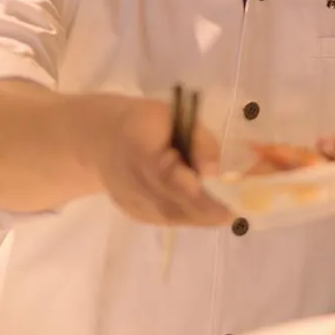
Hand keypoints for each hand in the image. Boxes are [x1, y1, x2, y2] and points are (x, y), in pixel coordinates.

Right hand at [77, 95, 230, 226]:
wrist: (104, 140)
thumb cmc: (145, 122)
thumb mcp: (172, 115)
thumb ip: (197, 139)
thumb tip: (216, 170)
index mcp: (138, 147)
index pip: (163, 174)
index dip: (189, 189)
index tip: (215, 195)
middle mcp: (129, 178)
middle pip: (167, 201)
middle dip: (201, 209)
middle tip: (229, 213)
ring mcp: (128, 199)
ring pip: (166, 215)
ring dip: (196, 218)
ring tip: (222, 215)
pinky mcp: (131, 211)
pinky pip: (161, 219)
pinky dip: (185, 218)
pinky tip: (203, 215)